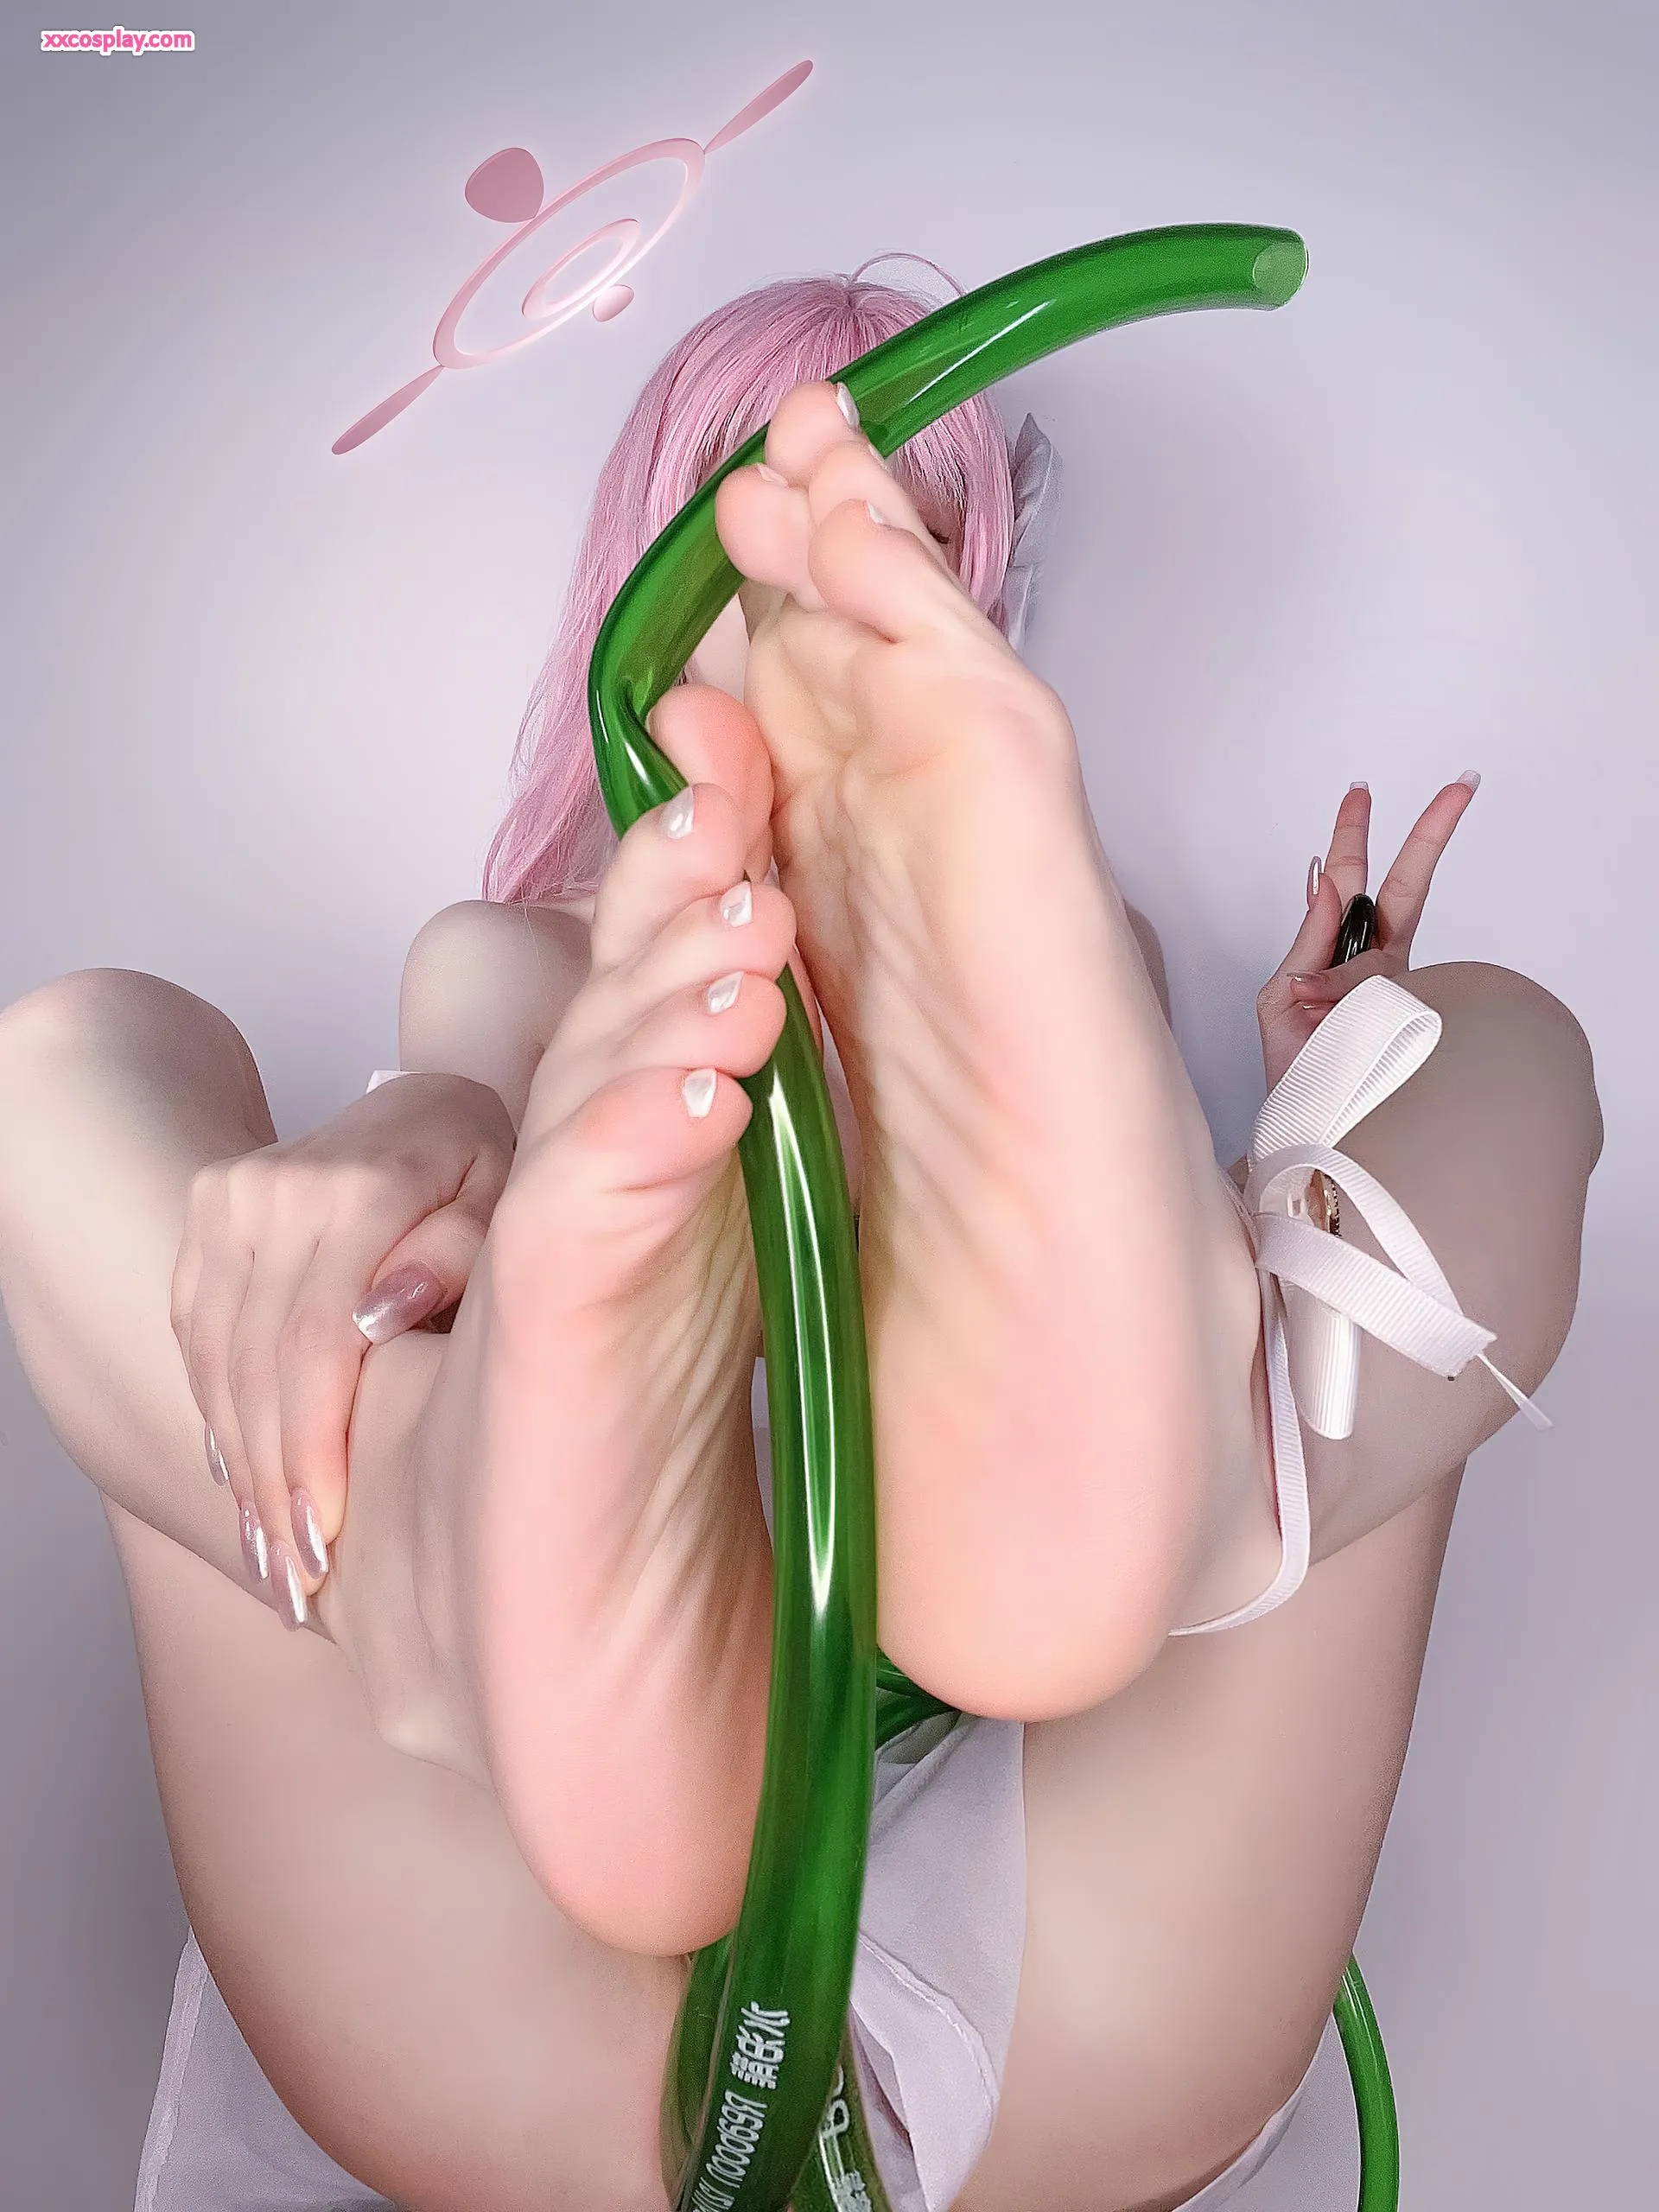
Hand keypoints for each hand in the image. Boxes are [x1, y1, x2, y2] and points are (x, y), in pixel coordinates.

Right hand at [170, 1071, 514, 1619]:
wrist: (429, 1115)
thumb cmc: (493, 1181)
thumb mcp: (515, 1209)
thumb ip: (463, 1254)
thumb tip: (383, 1314)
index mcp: (366, 1180)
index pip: (318, 1340)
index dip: (315, 1448)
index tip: (327, 1538)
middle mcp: (282, 1179)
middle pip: (258, 1360)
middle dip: (273, 1482)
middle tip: (295, 1584)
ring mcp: (233, 1192)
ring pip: (216, 1355)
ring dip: (239, 1465)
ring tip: (268, 1560)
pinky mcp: (206, 1213)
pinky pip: (195, 1330)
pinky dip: (216, 1413)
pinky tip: (241, 1487)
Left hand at [1255, 775, 1479, 1091]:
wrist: (1304, 1127)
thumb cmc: (1294, 1068)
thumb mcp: (1279, 998)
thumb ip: (1308, 942)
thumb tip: (1325, 882)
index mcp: (1343, 951)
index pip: (1352, 881)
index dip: (1354, 836)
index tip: (1361, 791)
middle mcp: (1378, 964)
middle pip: (1407, 887)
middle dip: (1430, 835)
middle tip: (1461, 785)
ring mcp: (1397, 988)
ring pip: (1383, 949)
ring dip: (1339, 977)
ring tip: (1310, 1007)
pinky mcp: (1406, 1017)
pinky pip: (1377, 990)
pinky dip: (1340, 1000)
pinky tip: (1323, 1007)